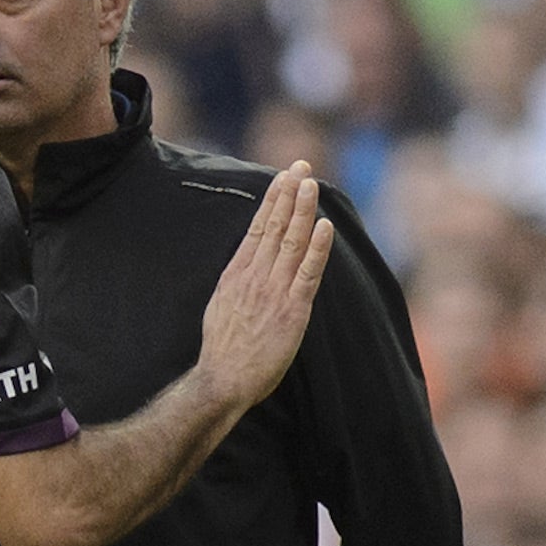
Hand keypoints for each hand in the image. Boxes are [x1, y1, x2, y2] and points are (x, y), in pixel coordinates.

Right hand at [197, 161, 334, 413]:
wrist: (223, 379)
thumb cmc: (222, 350)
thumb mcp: (221, 306)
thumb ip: (237, 284)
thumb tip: (246, 267)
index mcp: (236, 274)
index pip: (258, 227)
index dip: (273, 200)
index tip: (283, 177)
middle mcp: (254, 276)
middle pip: (275, 226)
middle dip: (289, 194)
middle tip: (300, 166)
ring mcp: (273, 291)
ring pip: (291, 242)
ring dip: (302, 211)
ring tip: (311, 183)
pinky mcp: (291, 310)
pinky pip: (307, 273)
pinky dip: (317, 248)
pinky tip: (325, 227)